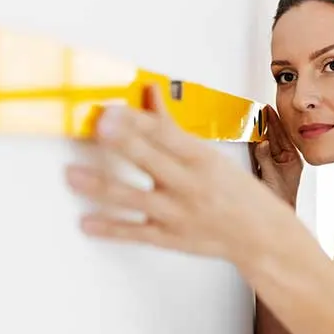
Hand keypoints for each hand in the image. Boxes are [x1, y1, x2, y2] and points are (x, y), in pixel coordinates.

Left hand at [64, 84, 291, 263]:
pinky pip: (134, 233)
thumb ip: (172, 129)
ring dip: (100, 186)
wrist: (260, 237)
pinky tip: (86, 223)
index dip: (138, 120)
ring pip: (133, 198)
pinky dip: (109, 229)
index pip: (166, 134)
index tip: (113, 108)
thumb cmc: (236, 192)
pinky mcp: (169, 238)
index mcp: (202, 160)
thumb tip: (149, 95)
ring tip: (72, 175)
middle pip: (150, 160)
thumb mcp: (210, 155)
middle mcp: (189, 186)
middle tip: (97, 127)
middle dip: (123, 143)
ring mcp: (177, 214)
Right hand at [253, 105, 302, 206]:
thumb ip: (265, 159)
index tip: (269, 111)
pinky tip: (252, 135)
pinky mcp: (265, 168)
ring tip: (257, 119)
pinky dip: (255, 143)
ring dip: (261, 132)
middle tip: (262, 111)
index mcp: (292, 160)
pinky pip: (259, 152)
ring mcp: (275, 164)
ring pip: (267, 144)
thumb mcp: (272, 177)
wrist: (277, 212)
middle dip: (268, 124)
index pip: (283, 136)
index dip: (275, 123)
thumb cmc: (281, 198)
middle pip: (275, 137)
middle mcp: (284, 161)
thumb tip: (262, 143)